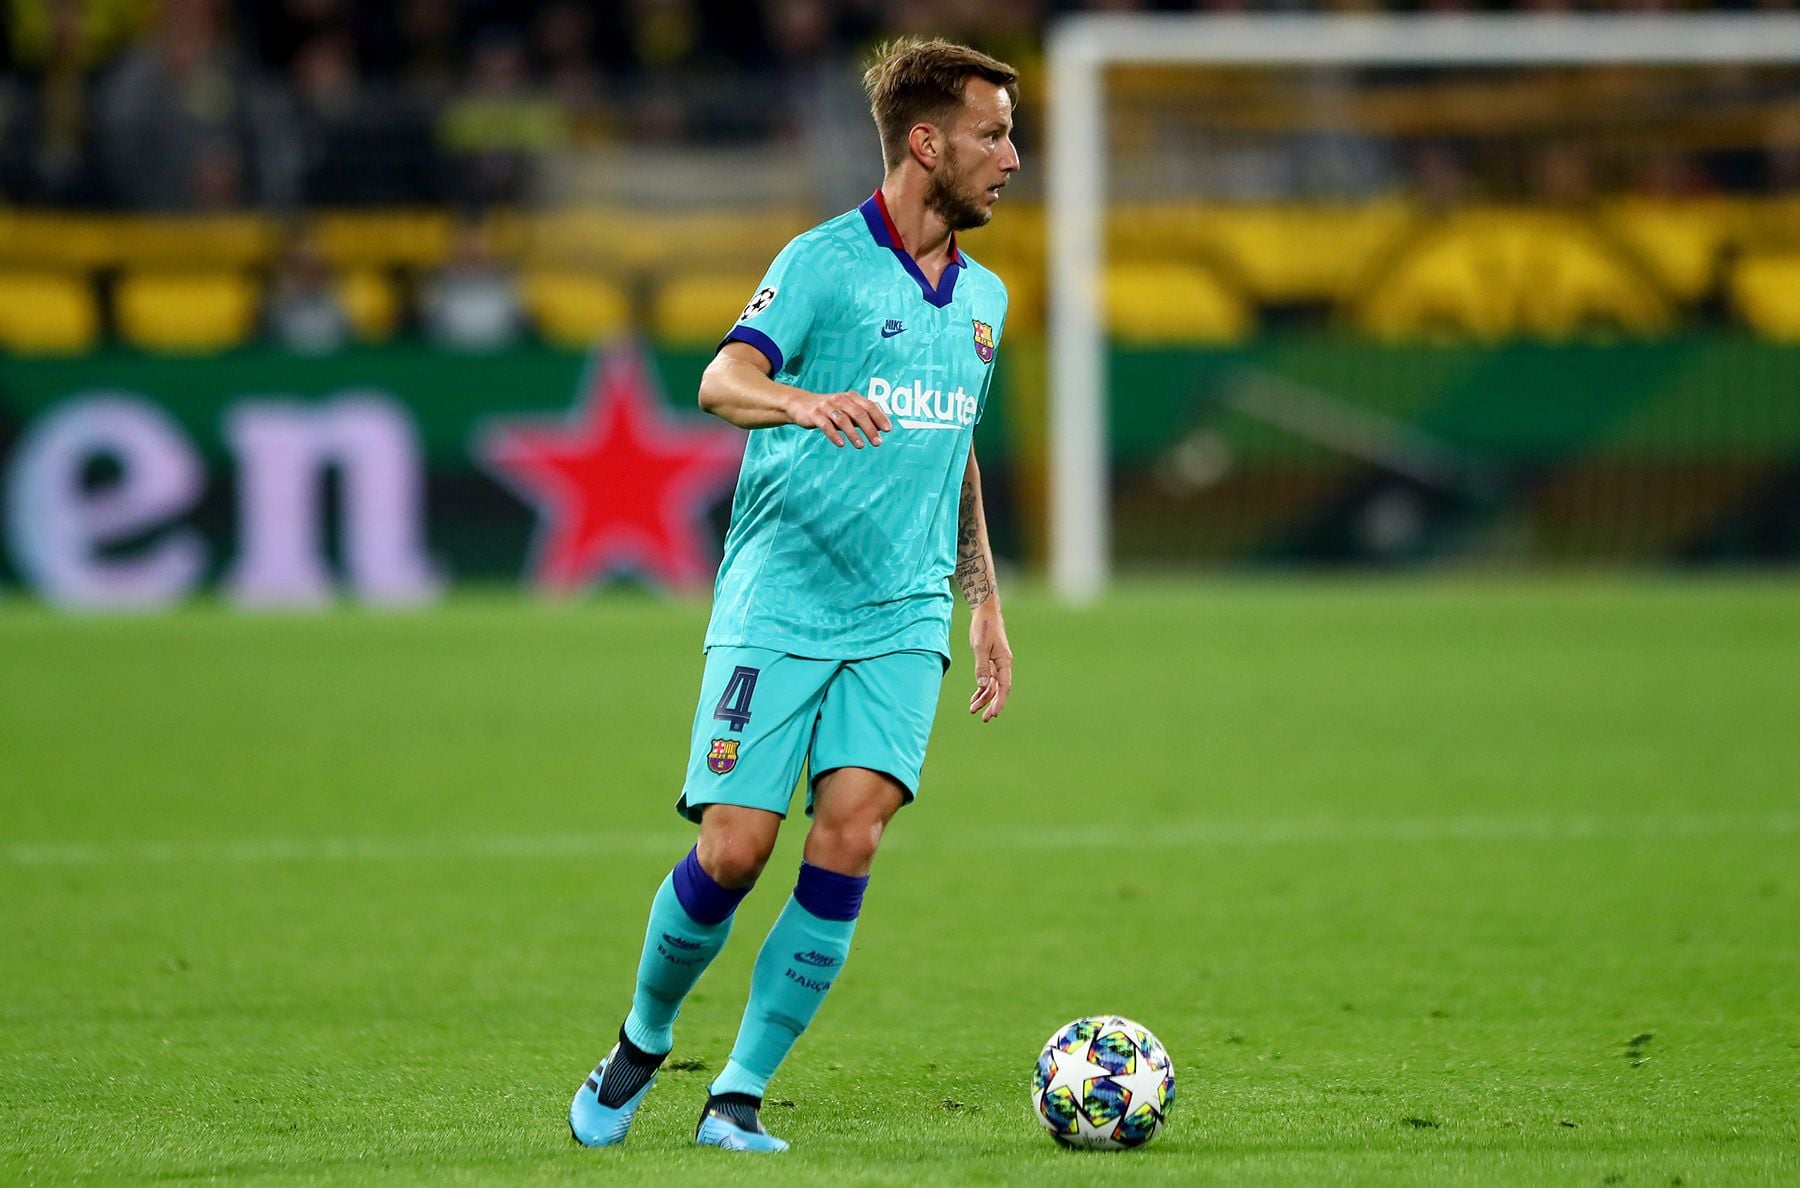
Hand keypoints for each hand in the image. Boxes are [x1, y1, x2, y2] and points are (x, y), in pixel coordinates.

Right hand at [788, 389, 891, 448]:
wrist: (799, 404)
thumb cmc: (828, 409)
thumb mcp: (845, 409)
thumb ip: (861, 416)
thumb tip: (881, 428)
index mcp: (850, 397)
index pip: (869, 405)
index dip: (879, 417)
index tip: (888, 430)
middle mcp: (839, 399)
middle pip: (858, 413)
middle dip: (869, 428)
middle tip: (877, 442)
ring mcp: (826, 406)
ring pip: (843, 419)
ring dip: (853, 433)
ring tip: (861, 446)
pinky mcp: (814, 414)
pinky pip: (825, 425)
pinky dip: (834, 435)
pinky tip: (841, 444)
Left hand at [967, 600, 1012, 722]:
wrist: (985, 612)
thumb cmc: (984, 627)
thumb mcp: (980, 647)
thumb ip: (981, 666)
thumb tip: (983, 685)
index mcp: (1004, 662)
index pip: (1004, 686)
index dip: (999, 701)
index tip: (993, 713)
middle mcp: (1003, 665)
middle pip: (1000, 689)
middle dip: (992, 704)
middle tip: (984, 718)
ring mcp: (997, 663)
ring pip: (993, 686)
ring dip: (984, 698)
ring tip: (973, 710)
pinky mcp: (991, 661)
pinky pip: (988, 679)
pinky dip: (982, 689)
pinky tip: (974, 698)